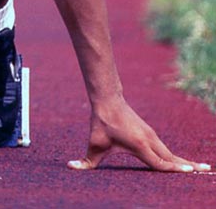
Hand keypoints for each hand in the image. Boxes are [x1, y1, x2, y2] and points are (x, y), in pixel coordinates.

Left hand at [68, 97, 209, 172]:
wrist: (108, 99)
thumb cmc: (101, 123)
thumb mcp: (94, 143)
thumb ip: (86, 160)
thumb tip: (70, 167)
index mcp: (140, 145)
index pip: (160, 163)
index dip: (174, 169)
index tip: (189, 173)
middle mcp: (149, 140)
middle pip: (172, 158)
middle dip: (188, 166)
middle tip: (206, 171)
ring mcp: (151, 136)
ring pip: (170, 153)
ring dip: (185, 161)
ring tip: (201, 169)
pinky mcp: (150, 134)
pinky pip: (166, 149)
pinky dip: (177, 157)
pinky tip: (183, 162)